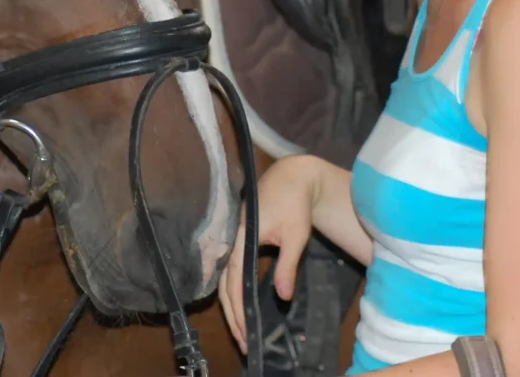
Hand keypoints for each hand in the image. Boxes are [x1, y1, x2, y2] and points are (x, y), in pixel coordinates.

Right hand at [217, 154, 315, 354]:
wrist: (291, 177)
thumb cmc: (294, 205)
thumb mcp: (295, 236)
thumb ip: (287, 266)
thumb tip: (282, 297)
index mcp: (241, 237)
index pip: (235, 281)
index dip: (239, 309)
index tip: (246, 332)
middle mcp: (230, 241)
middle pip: (224, 285)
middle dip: (232, 315)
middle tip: (242, 341)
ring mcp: (230, 240)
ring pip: (224, 280)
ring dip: (231, 306)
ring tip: (240, 331)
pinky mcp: (235, 240)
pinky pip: (229, 271)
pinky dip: (232, 292)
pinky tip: (238, 306)